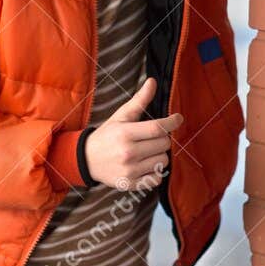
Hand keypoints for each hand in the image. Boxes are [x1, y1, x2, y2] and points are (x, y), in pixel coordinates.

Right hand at [83, 76, 182, 190]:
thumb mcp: (121, 116)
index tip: (178, 119)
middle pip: (164, 144)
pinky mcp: (130, 184)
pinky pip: (157, 179)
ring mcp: (129, 170)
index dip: (172, 122)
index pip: (158, 128)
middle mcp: (128, 152)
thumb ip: (139, 100)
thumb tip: (152, 81)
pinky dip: (155, 172)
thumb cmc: (107, 135)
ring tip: (146, 152)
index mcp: (125, 133)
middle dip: (162, 139)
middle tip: (151, 138)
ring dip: (159, 155)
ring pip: (163, 161)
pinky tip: (144, 166)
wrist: (86, 159)